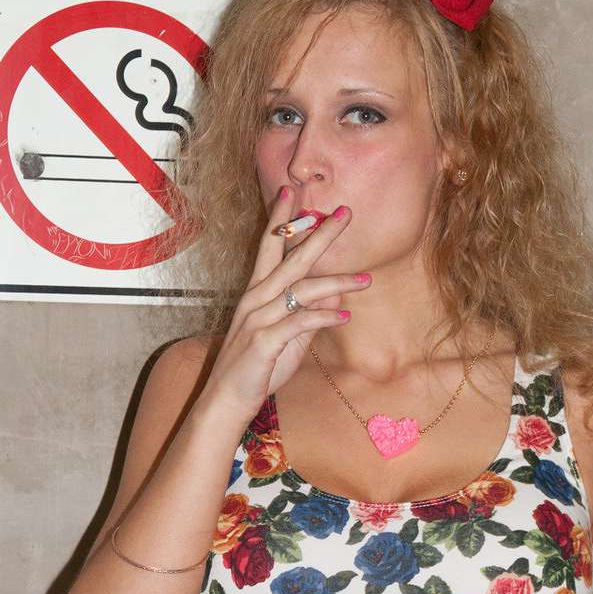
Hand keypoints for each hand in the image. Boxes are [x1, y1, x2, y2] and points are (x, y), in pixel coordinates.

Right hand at [199, 185, 372, 419]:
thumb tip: (334, 296)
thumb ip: (307, 315)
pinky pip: (298, 323)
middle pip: (289, 257)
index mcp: (257, 293)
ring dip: (337, 282)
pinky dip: (323, 318)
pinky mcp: (263, 341)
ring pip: (301, 289)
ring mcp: (258, 318)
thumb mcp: (288, 338)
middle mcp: (255, 299)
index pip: (269, 245)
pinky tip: (345, 317)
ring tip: (366, 280)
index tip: (295, 191)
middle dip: (318, 233)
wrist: (225, 403)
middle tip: (345, 212)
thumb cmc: (256, 369)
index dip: (282, 218)